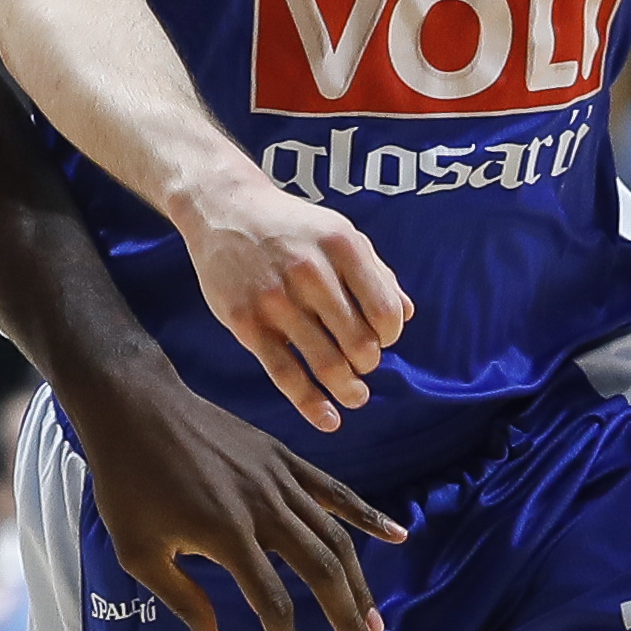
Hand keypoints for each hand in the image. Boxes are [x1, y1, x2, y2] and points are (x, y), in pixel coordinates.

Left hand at [64, 369, 405, 630]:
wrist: (135, 407)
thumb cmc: (128, 484)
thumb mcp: (140, 552)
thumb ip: (183, 601)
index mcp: (226, 535)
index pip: (272, 603)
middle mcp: (263, 507)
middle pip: (321, 570)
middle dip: (347, 616)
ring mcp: (279, 479)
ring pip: (335, 536)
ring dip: (361, 580)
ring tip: (376, 618)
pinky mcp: (284, 458)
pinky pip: (335, 491)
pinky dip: (367, 515)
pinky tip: (397, 535)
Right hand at [168, 164, 412, 432]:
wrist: (224, 210)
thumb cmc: (289, 225)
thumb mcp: (339, 232)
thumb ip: (376, 271)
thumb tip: (406, 315)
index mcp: (342, 246)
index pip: (385, 311)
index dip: (391, 335)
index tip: (382, 338)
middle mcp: (311, 272)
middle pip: (359, 342)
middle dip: (368, 362)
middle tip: (363, 363)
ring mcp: (277, 300)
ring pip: (326, 362)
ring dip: (348, 388)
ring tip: (355, 395)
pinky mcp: (248, 323)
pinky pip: (285, 374)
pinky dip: (311, 404)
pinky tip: (328, 420)